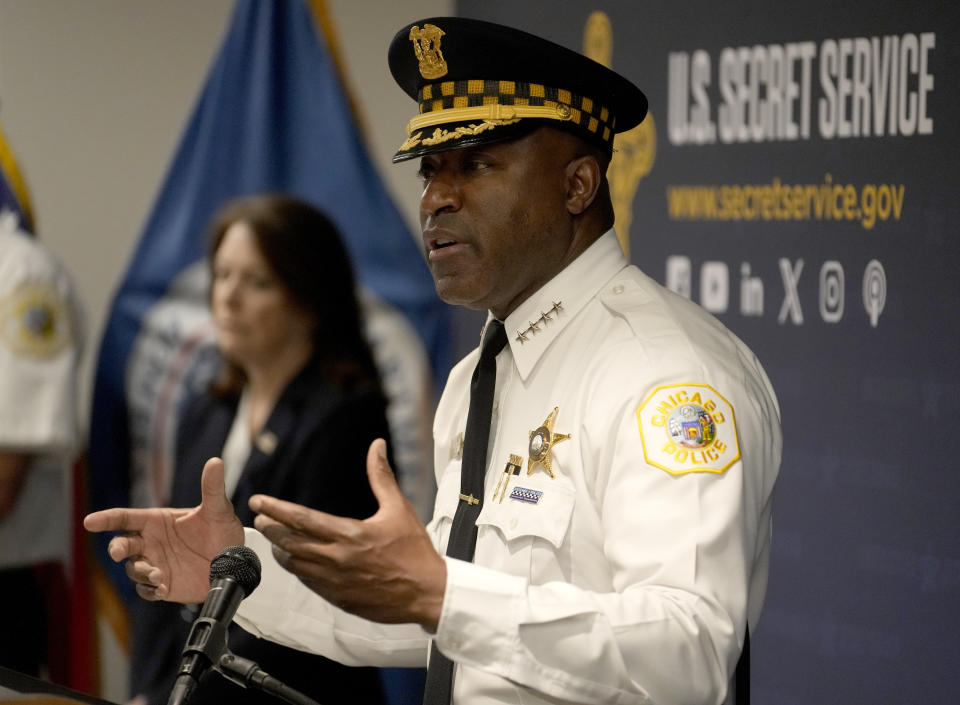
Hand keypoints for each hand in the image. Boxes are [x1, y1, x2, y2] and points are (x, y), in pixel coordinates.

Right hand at [83, 457, 244, 602]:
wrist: (234, 562)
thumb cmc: (222, 531)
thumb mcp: (218, 509)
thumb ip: (212, 488)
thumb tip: (216, 461)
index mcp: (158, 521)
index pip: (126, 518)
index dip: (106, 518)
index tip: (90, 521)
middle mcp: (151, 542)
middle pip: (122, 544)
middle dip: (116, 548)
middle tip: (119, 551)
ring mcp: (155, 564)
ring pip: (133, 569)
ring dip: (142, 572)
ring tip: (160, 575)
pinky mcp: (163, 584)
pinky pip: (146, 590)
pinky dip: (150, 590)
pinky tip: (163, 588)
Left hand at [250, 439, 445, 630]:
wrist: (427, 593)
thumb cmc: (414, 550)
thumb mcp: (399, 508)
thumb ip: (381, 477)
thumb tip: (376, 446)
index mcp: (350, 534)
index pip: (302, 519)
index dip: (276, 508)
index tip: (257, 501)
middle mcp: (337, 559)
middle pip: (290, 542)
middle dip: (271, 528)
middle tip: (259, 518)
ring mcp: (335, 582)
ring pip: (295, 565)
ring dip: (281, 550)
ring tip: (274, 539)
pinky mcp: (339, 599)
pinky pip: (308, 582)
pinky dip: (297, 569)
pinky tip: (296, 561)